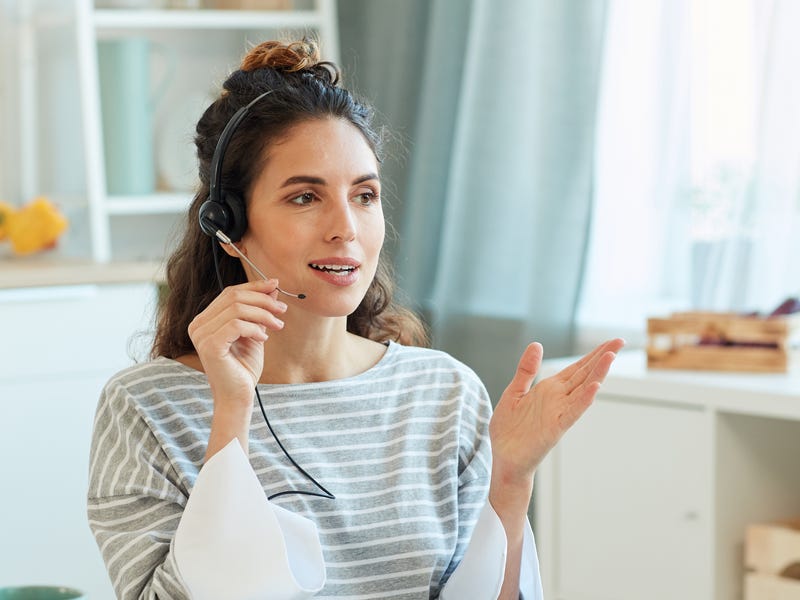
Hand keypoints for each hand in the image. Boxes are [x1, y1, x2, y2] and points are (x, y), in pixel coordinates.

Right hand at [188, 279, 286, 408]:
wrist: (238, 396)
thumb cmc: (244, 368)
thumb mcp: (255, 332)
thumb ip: (260, 311)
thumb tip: (273, 287)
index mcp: (205, 319)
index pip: (230, 292)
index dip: (254, 286)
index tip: (276, 284)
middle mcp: (198, 324)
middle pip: (234, 296)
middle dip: (262, 299)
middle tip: (283, 309)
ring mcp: (201, 335)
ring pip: (237, 308)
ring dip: (263, 314)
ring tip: (278, 325)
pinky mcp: (210, 345)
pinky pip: (236, 325)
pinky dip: (255, 328)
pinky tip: (264, 338)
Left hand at [489, 338, 624, 485]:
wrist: (504, 459)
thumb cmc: (509, 430)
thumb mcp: (514, 392)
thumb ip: (526, 370)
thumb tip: (537, 344)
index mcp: (549, 389)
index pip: (577, 368)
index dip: (593, 354)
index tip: (611, 341)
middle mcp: (558, 399)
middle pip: (584, 374)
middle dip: (601, 358)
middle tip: (620, 341)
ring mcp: (559, 413)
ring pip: (582, 390)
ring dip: (597, 374)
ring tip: (611, 356)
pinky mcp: (555, 428)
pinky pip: (572, 412)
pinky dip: (584, 400)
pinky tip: (595, 388)